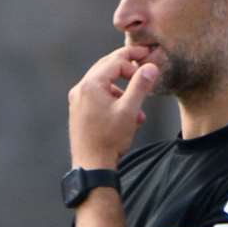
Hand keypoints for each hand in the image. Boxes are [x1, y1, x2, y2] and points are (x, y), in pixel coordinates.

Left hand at [68, 45, 156, 169]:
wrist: (91, 166)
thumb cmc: (110, 139)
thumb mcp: (130, 110)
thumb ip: (140, 85)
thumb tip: (150, 67)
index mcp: (90, 85)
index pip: (115, 61)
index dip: (134, 60)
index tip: (149, 62)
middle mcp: (80, 90)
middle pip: (106, 68)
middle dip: (127, 67)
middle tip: (144, 63)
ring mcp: (77, 101)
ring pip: (104, 84)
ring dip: (123, 90)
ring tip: (138, 108)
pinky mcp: (79, 112)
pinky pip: (98, 97)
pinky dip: (114, 101)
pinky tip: (128, 117)